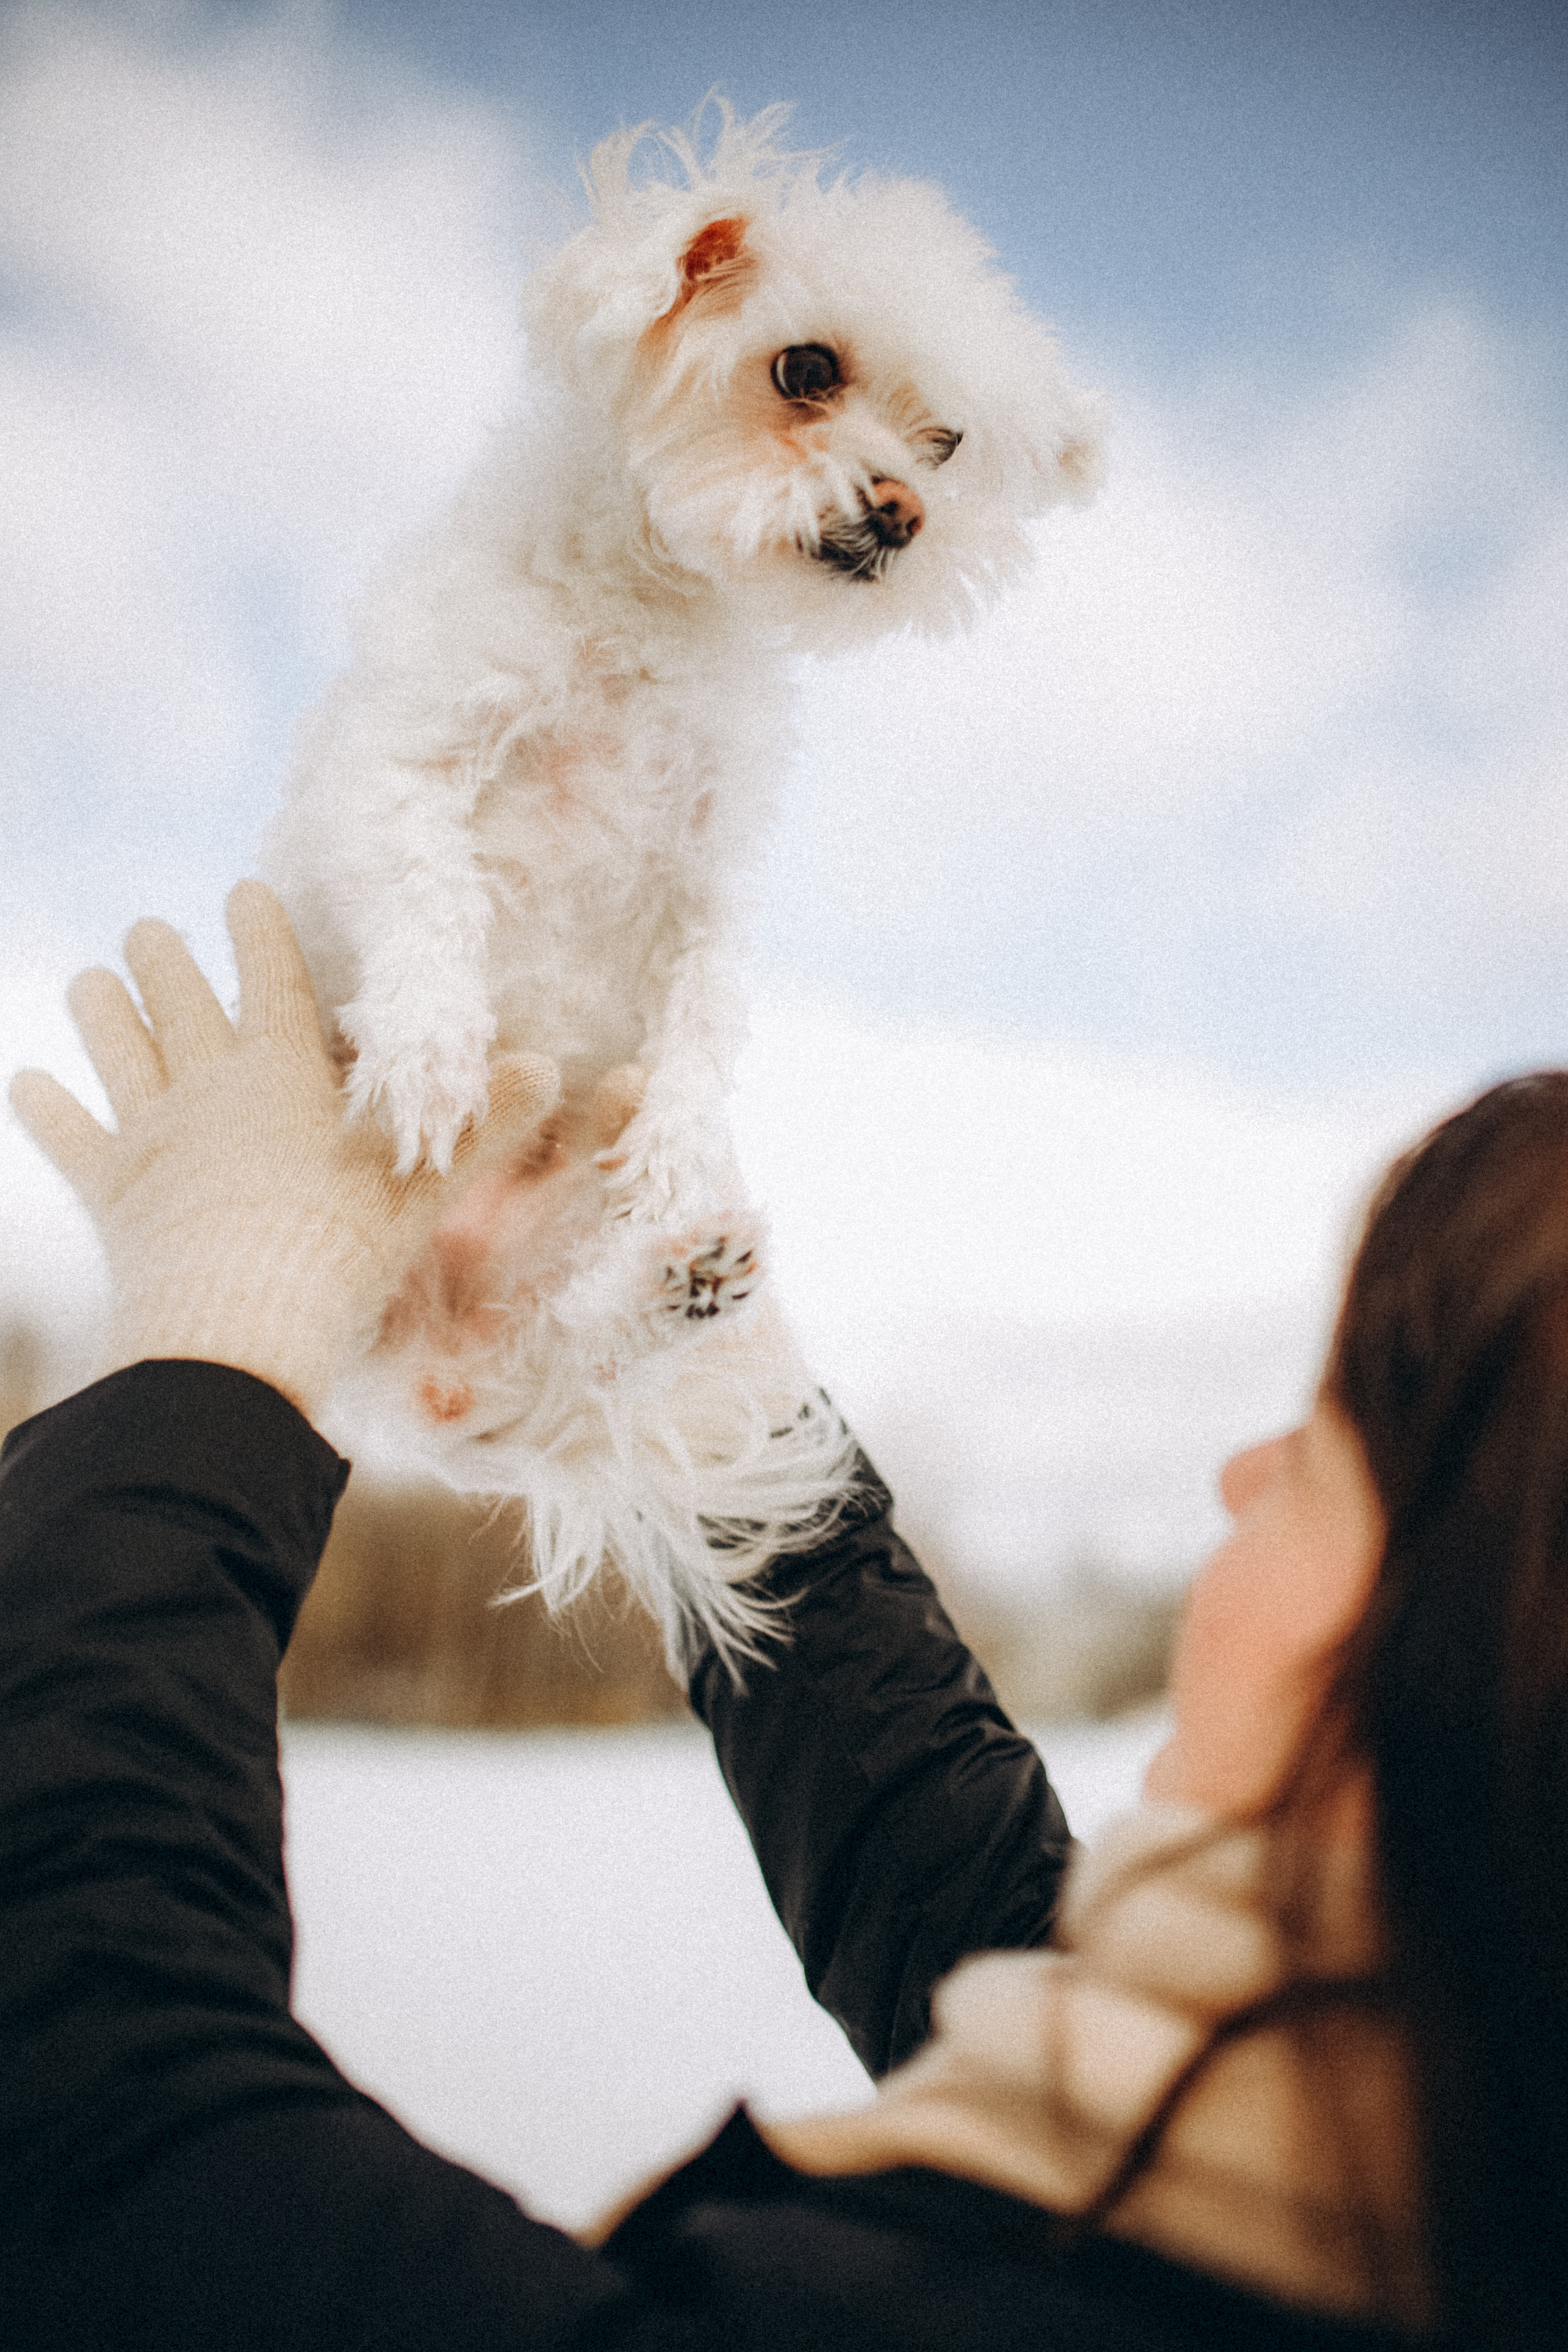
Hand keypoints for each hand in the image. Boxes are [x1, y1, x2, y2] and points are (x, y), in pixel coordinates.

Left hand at [9, 883, 559, 1422]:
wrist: (243, 1322)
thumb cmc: (345, 1250)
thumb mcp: (427, 1186)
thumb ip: (484, 1124)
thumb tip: (549, 1066)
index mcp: (286, 1074)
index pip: (273, 980)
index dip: (258, 932)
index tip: (242, 891)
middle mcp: (212, 1088)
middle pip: (181, 1003)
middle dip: (163, 960)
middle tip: (145, 927)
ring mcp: (155, 1137)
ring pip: (117, 1053)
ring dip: (102, 1013)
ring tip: (88, 979)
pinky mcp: (114, 1193)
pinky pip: (70, 1138)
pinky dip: (46, 1109)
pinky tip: (26, 1083)